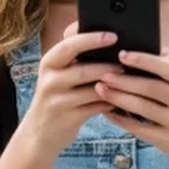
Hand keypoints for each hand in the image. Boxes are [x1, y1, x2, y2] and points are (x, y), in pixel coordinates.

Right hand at [23, 23, 121, 150]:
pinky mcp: (68, 119)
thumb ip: (75, 58)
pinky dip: (111, 102)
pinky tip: (122, 98)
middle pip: (82, 69)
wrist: (39, 132)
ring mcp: (57, 101)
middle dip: (107, 64)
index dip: (91, 39)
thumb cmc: (56, 96)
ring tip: (130, 79)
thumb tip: (109, 41)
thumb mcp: (58, 74)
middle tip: (127, 60)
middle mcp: (49, 80)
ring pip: (92, 90)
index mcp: (49, 63)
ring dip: (114, 84)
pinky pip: (96, 107)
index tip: (113, 36)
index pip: (68, 45)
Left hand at [95, 48, 168, 168]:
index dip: (144, 61)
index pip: (168, 68)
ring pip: (143, 109)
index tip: (122, 54)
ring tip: (101, 89)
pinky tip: (107, 111)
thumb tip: (147, 45)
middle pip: (152, 88)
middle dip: (124, 80)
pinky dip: (121, 119)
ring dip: (118, 98)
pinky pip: (139, 129)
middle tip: (104, 74)